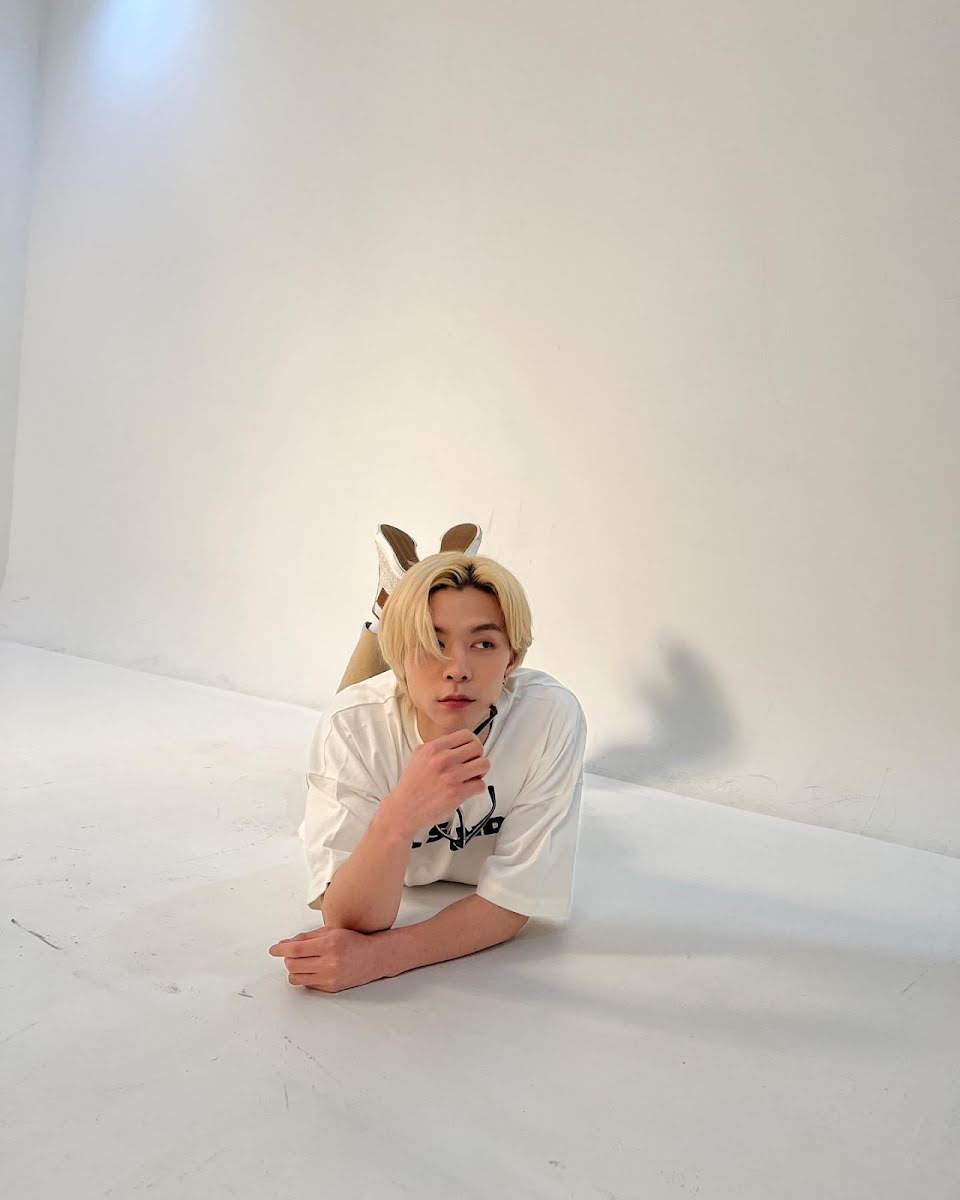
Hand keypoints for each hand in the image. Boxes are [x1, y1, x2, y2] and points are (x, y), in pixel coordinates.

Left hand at [268, 926, 384, 992]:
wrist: (374, 957)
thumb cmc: (354, 941)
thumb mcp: (331, 931)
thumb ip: (307, 937)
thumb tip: (285, 943)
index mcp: (329, 944)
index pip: (296, 949)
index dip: (281, 949)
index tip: (274, 950)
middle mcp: (330, 962)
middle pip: (293, 964)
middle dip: (287, 959)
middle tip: (290, 953)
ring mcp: (330, 977)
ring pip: (296, 978)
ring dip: (293, 969)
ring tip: (300, 962)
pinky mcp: (331, 988)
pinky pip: (307, 984)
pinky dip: (305, 976)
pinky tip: (312, 969)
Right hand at [387, 728, 489, 834]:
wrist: (404, 809)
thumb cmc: (412, 785)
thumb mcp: (418, 756)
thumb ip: (437, 746)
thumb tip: (457, 742)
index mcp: (434, 748)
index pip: (467, 735)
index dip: (473, 743)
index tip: (471, 751)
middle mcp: (443, 760)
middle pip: (478, 748)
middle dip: (478, 757)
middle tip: (472, 765)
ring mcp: (451, 777)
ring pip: (484, 765)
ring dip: (480, 772)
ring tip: (471, 777)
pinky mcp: (457, 794)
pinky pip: (481, 785)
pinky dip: (477, 788)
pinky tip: (467, 790)